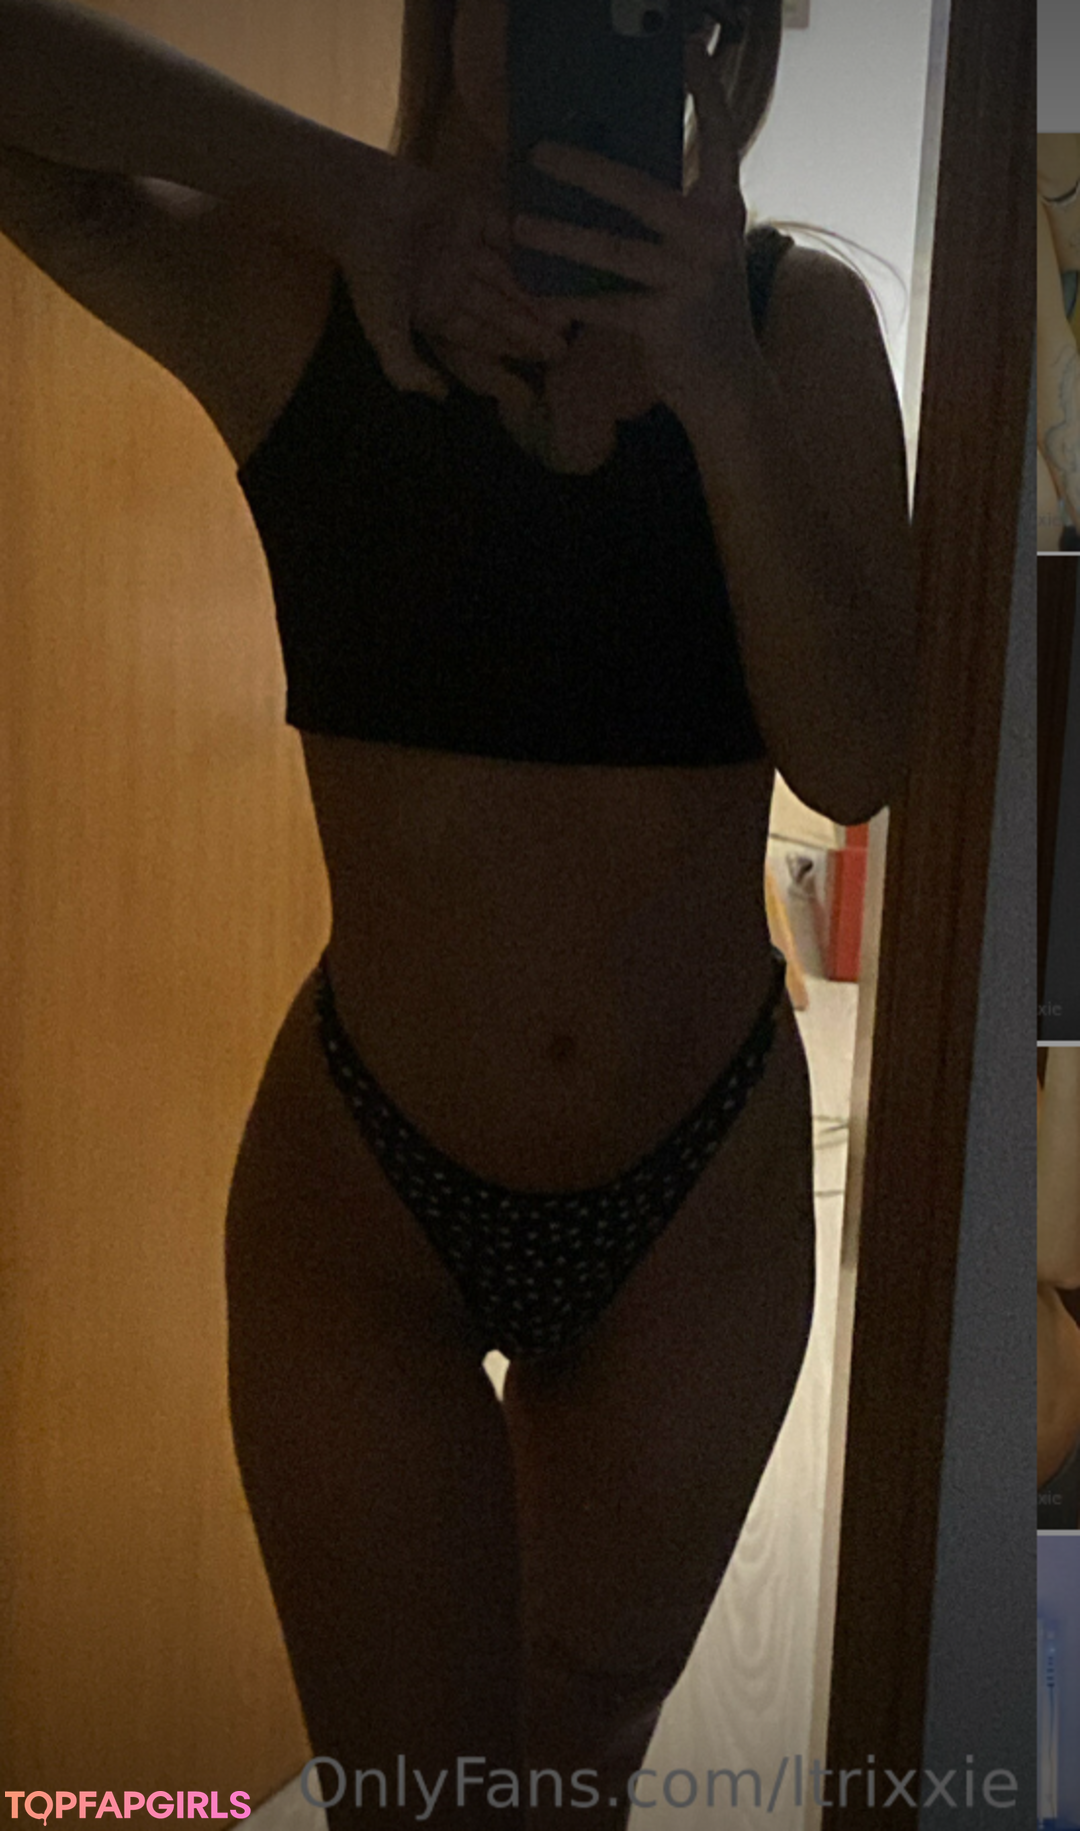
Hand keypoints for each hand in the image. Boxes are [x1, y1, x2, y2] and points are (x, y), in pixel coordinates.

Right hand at [338, 150, 574, 409]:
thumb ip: (406, 369)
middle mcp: (454, 279)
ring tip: (566, 315)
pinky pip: (507, 233)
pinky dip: (530, 247)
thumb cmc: (372, 272)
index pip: (483, 333)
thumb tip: (441, 396)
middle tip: (565, 345)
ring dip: (535, 294)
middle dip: (531, 327)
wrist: (361, 206)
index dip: (513, 346)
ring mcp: (464, 245)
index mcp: (436, 307)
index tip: (545, 360)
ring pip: (508, 275)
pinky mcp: (472, 210)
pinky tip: (556, 265)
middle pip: (501, 308)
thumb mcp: (384, 330)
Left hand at [509, 30, 756, 414]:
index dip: (703, 90)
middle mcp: (710, 236)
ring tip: (520, 225)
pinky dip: (568, 301)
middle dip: (583, 169)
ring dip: (559, 237)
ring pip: (610, 249)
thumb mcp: (699, 251)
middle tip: (538, 153)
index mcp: (721, 209)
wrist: (728, 385)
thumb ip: (671, 213)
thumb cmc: (703, 311)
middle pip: (638, 188)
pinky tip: (537, 292)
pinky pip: (604, 306)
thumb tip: (611, 172)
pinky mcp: (665, 321)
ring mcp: (688, 278)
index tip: (684, 47)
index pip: (719, 135)